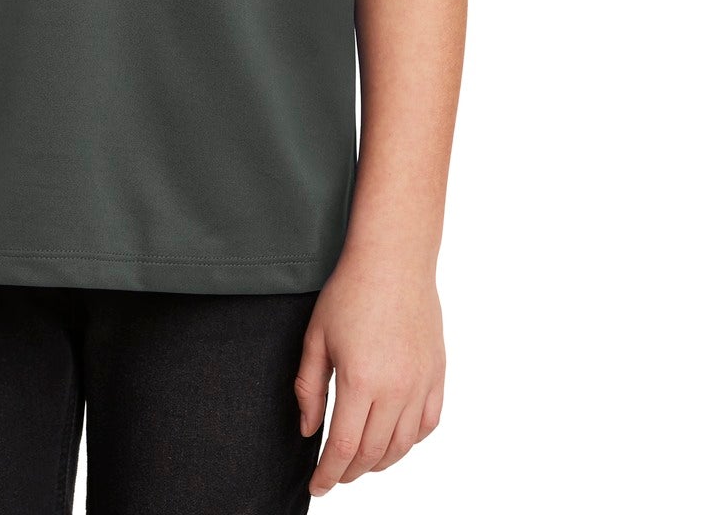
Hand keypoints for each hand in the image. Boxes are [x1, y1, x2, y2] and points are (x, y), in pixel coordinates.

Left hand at [294, 253, 444, 495]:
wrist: (393, 259)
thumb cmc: (350, 291)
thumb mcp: (317, 337)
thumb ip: (309, 388)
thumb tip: (309, 430)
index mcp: (360, 381)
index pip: (344, 448)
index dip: (329, 474)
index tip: (318, 487)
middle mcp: (395, 389)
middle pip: (374, 454)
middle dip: (351, 472)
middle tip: (335, 474)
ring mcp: (421, 383)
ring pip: (403, 445)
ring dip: (381, 462)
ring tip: (362, 462)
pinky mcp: (437, 374)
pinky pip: (428, 424)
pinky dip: (411, 442)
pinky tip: (395, 439)